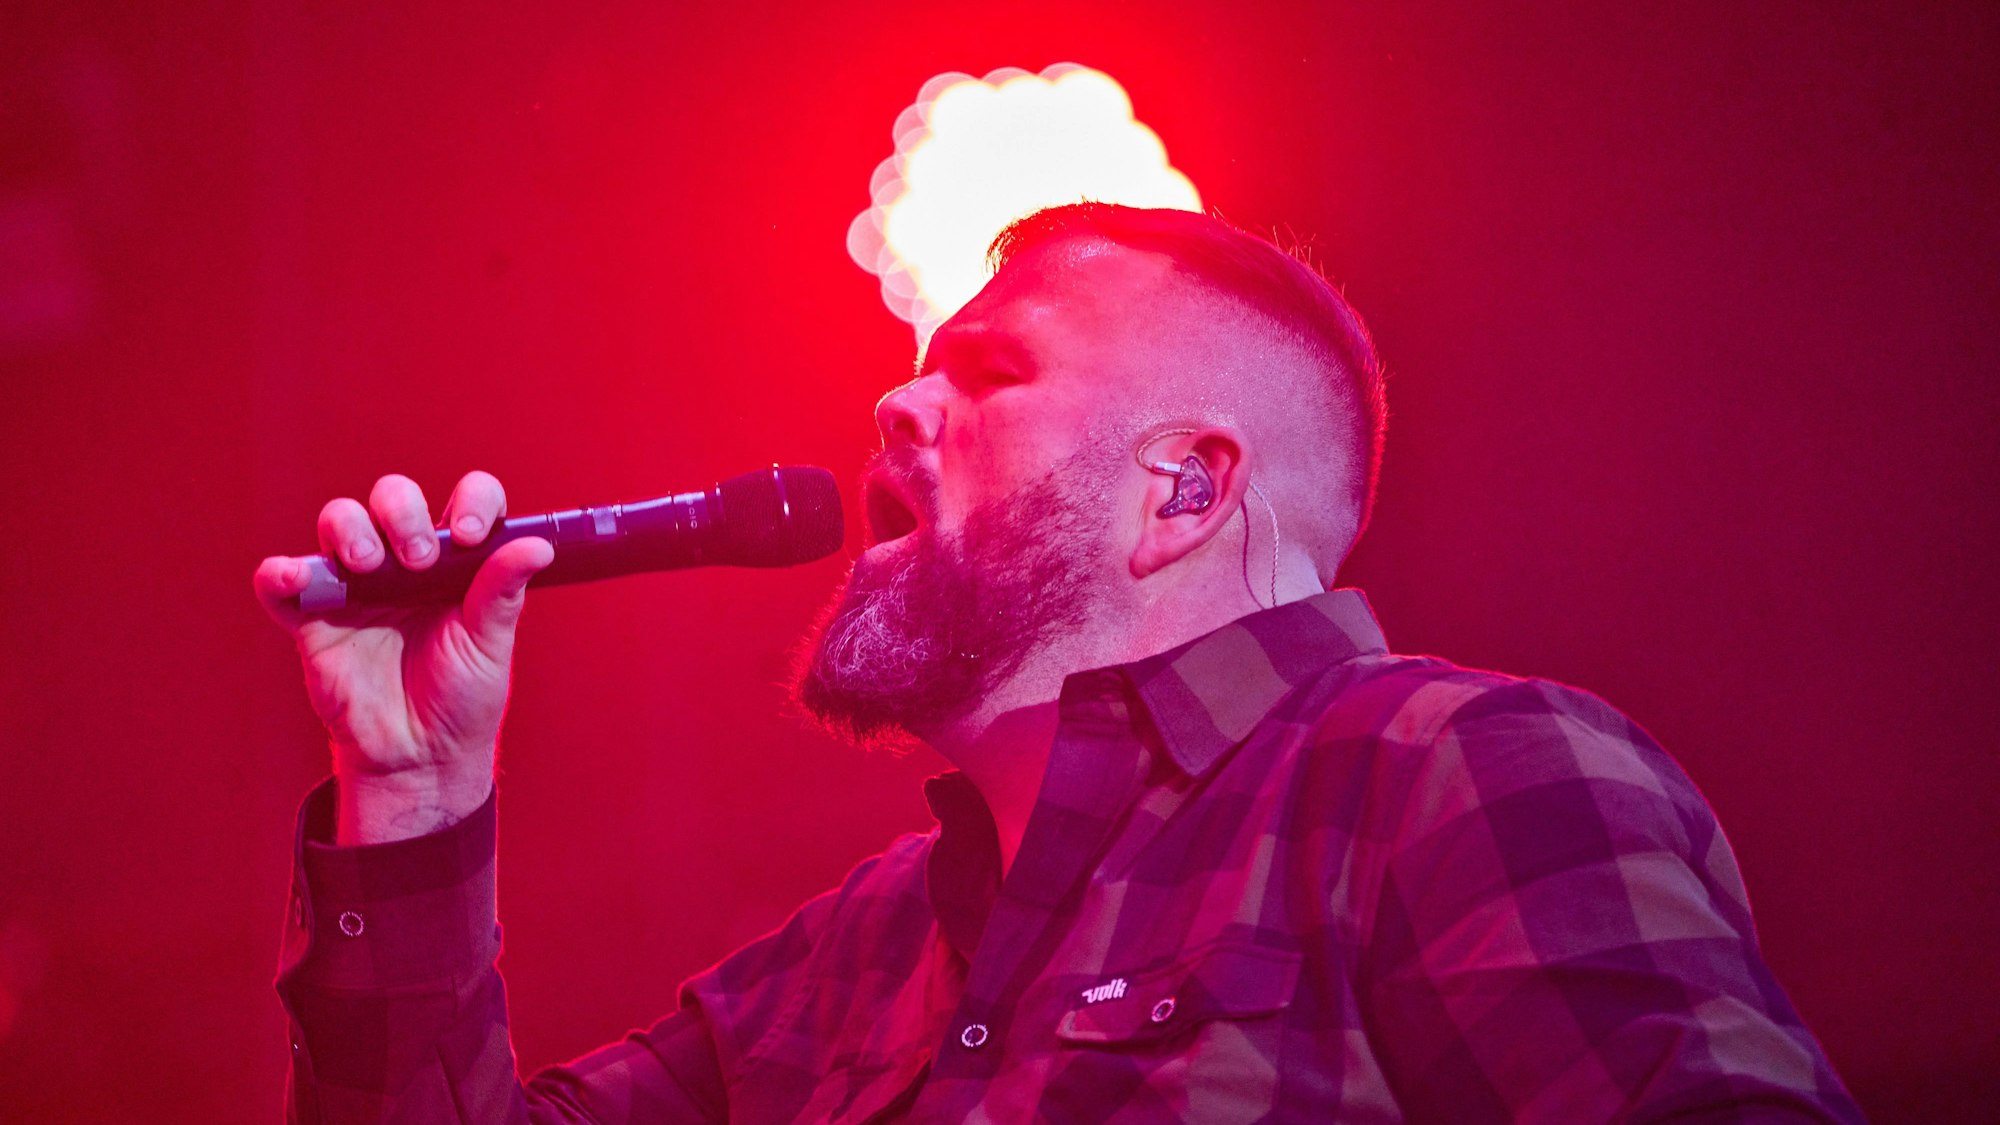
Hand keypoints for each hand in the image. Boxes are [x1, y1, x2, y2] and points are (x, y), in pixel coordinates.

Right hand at [253, 471, 554, 843]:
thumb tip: (540, 545)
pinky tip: (291, 578)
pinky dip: (279, 574)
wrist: (420, 756)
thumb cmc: (462, 697)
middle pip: (394, 497)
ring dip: (350, 529)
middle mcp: (406, 562)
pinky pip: (283, 583)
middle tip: (419, 560)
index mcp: (457, 561)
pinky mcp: (315, 619)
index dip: (470, 503)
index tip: (468, 536)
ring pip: (340, 522)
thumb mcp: (490, 645)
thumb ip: (502, 592)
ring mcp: (357, 585)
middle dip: (402, 513)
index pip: (467, 501)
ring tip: (369, 566)